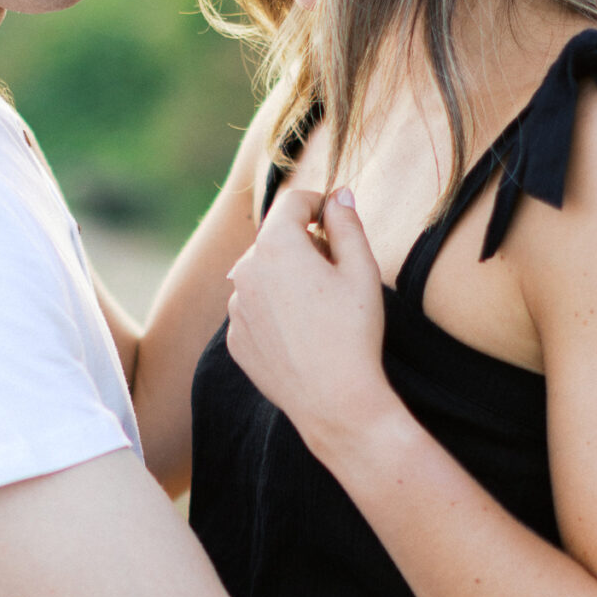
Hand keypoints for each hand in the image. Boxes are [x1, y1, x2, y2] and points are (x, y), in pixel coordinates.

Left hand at [226, 184, 391, 460]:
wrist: (334, 400)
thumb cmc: (352, 332)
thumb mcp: (361, 269)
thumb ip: (347, 223)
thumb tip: (339, 196)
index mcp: (275, 246)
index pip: (293, 203)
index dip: (319, 204)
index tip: (337, 219)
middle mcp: (244, 272)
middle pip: (276, 240)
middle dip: (304, 246)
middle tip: (338, 274)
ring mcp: (236, 308)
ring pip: (263, 276)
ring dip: (287, 279)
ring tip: (321, 310)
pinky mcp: (236, 339)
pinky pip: (256, 310)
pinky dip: (275, 312)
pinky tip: (303, 334)